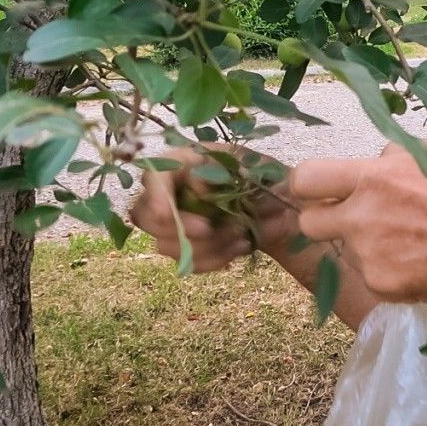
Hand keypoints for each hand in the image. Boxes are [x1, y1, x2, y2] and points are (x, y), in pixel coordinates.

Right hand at [130, 147, 297, 272]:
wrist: (280, 207)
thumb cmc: (265, 177)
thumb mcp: (257, 164)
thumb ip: (233, 170)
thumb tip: (202, 189)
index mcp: (184, 162)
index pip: (154, 175)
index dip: (156, 196)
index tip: (165, 215)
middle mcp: (170, 192)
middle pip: (145, 216)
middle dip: (178, 228)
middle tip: (209, 229)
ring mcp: (174, 223)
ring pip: (165, 245)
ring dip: (205, 246)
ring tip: (240, 234)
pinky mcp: (186, 248)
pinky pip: (187, 263)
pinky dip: (214, 260)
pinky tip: (240, 247)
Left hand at [286, 137, 426, 301]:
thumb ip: (393, 156)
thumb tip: (374, 163)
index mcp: (371, 180)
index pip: (305, 180)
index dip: (306, 184)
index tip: (317, 189)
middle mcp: (362, 219)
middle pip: (309, 223)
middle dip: (323, 218)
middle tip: (351, 217)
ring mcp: (370, 257)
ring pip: (349, 248)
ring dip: (367, 242)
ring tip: (410, 239)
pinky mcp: (382, 285)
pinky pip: (372, 271)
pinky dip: (389, 266)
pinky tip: (419, 258)